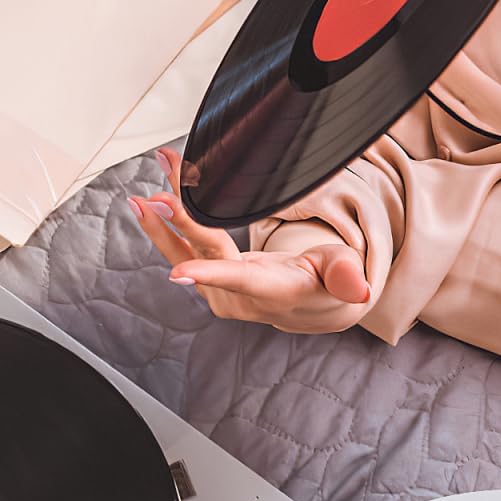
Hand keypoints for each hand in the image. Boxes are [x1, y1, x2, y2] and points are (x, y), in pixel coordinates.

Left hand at [132, 147, 371, 331]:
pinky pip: (183, 254)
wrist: (309, 306)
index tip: (178, 274)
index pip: (242, 279)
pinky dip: (166, 228)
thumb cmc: (327, 282)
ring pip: (185, 254)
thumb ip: (344, 276)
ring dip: (162, 223)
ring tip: (140, 197)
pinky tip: (148, 205)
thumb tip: (360, 290)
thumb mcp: (342, 272)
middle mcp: (242, 296)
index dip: (210, 275)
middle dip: (182, 221)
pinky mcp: (209, 285)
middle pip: (207, 253)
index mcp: (275, 290)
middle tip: (159, 195)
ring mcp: (221, 293)